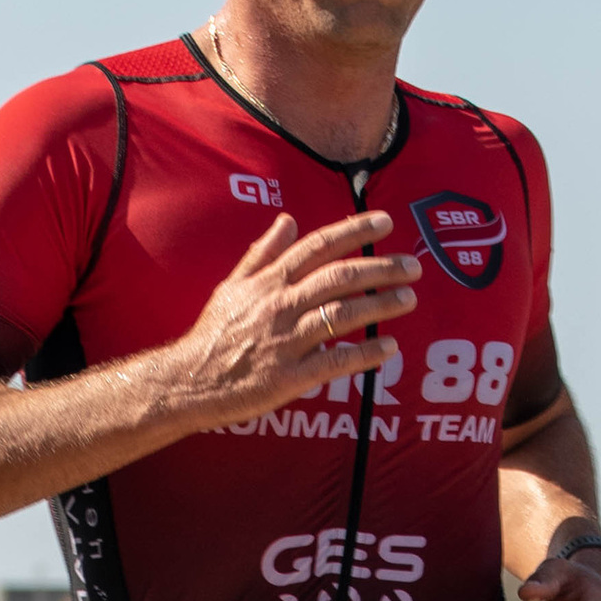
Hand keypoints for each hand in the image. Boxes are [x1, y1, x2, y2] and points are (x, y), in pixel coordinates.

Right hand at [165, 213, 418, 425]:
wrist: (188, 381)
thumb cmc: (213, 335)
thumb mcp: (232, 286)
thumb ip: (262, 253)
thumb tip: (287, 219)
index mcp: (268, 280)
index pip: (318, 246)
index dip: (354, 230)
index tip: (386, 222)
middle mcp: (279, 304)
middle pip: (339, 277)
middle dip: (381, 268)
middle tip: (413, 267)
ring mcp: (285, 340)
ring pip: (341, 315)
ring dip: (379, 305)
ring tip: (408, 300)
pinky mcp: (289, 376)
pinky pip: (335, 361)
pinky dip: (365, 354)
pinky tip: (389, 348)